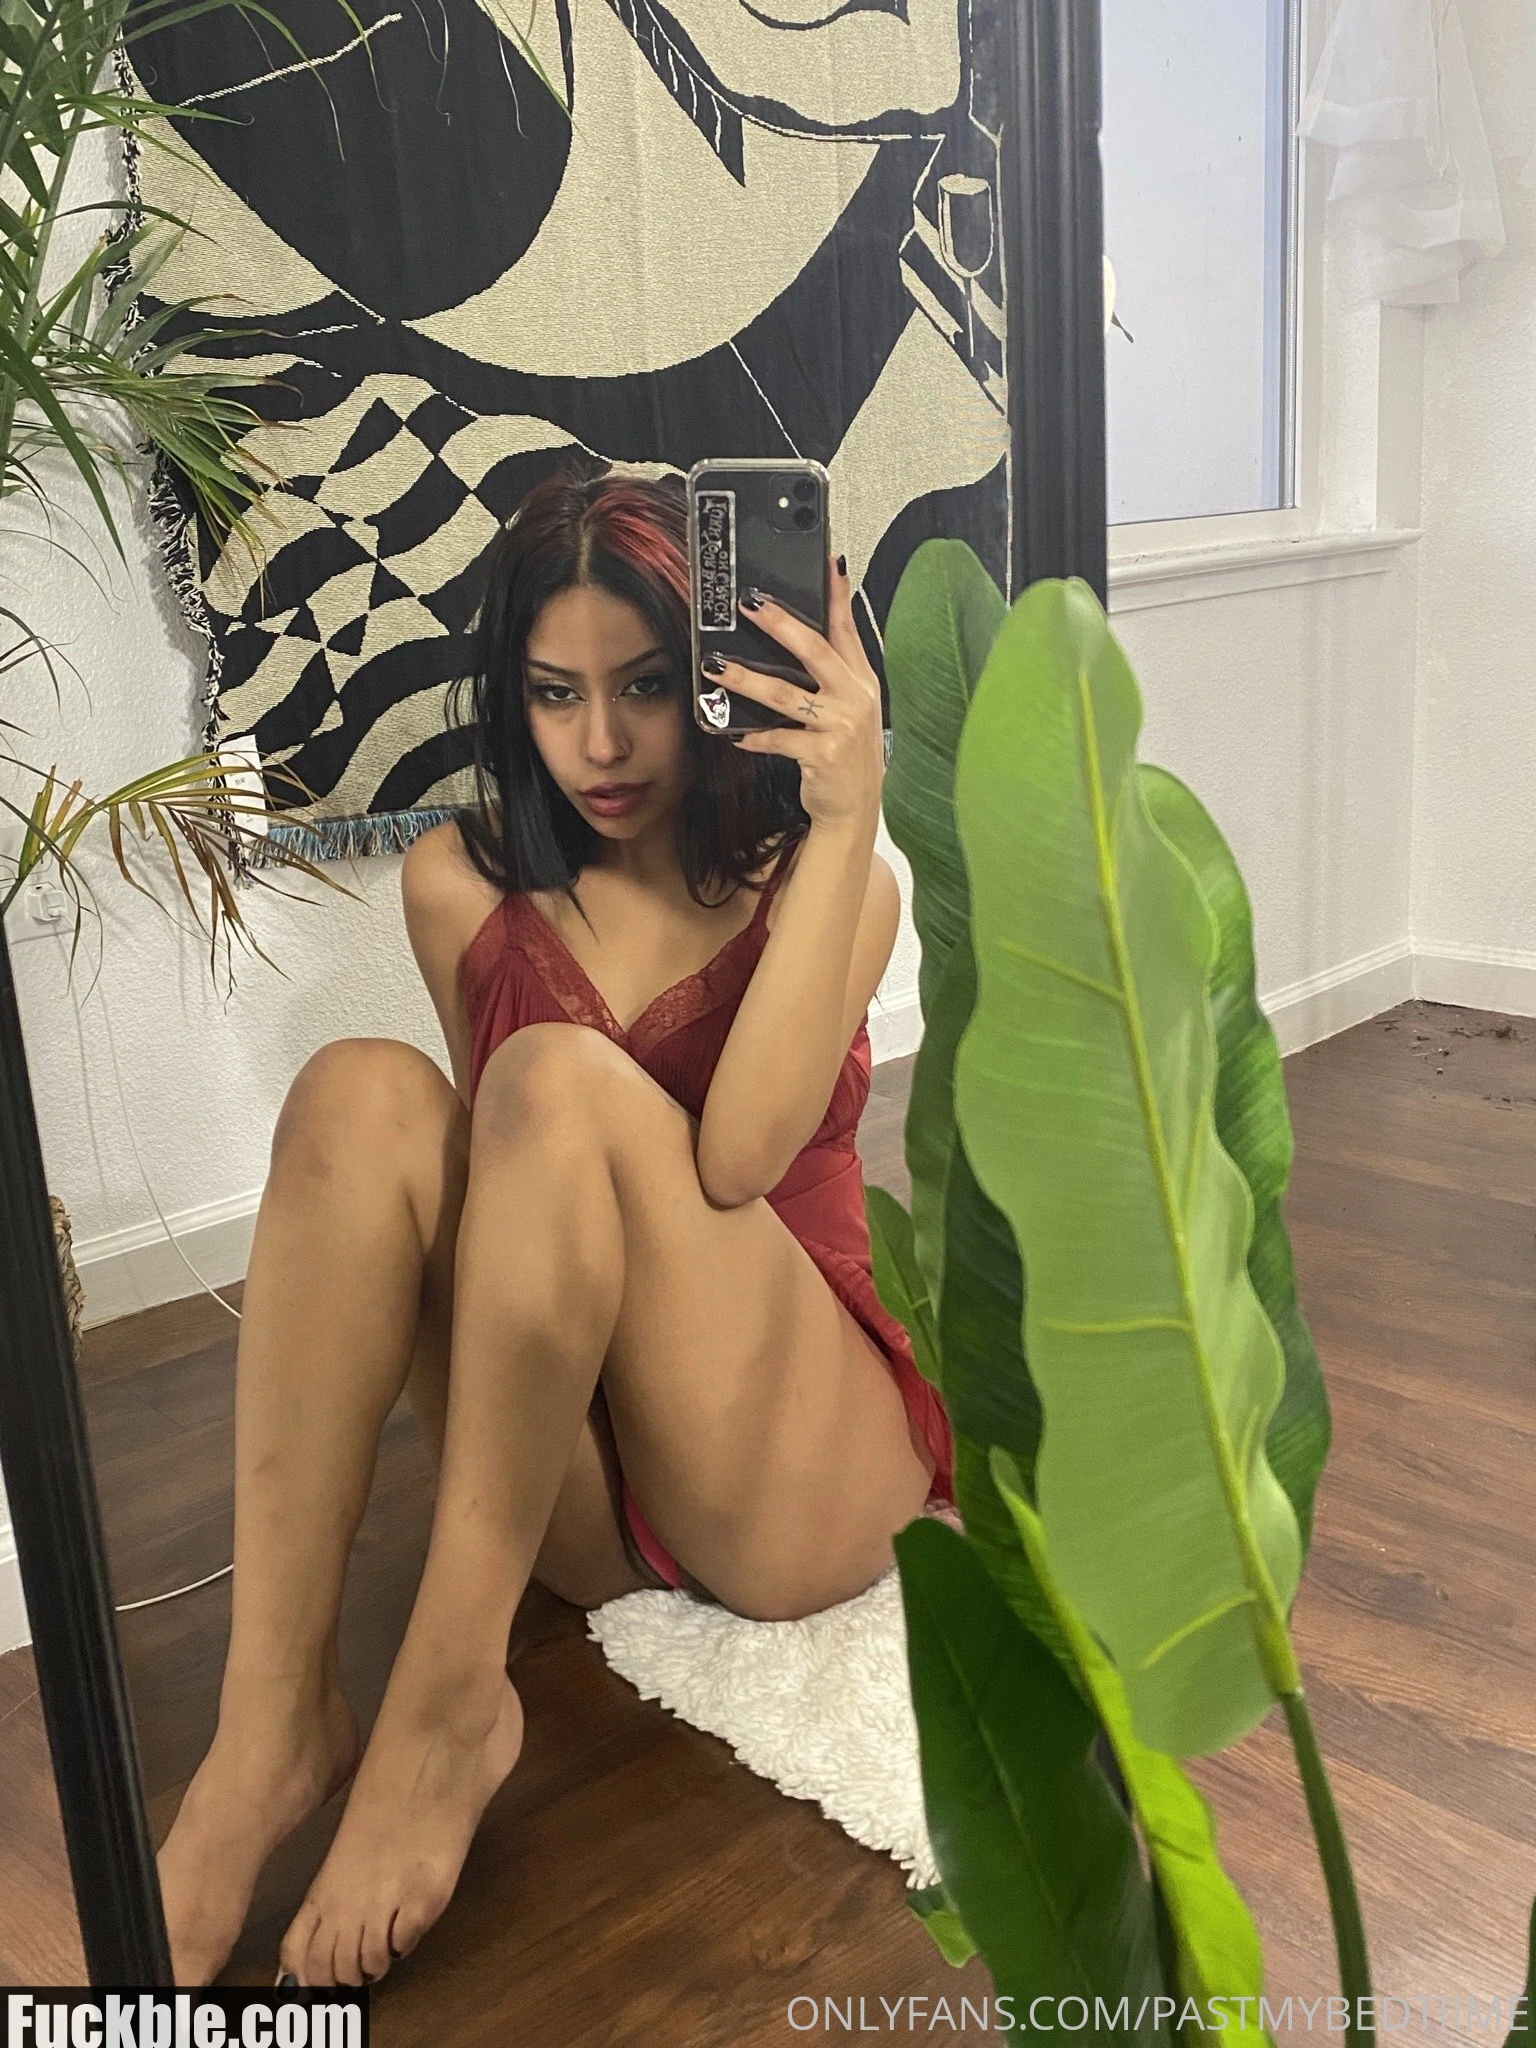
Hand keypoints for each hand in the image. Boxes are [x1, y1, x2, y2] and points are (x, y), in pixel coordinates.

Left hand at [704, 558, 884, 830]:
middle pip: (815, 651)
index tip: (826, 563)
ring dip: (746, 679)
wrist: (855, 809)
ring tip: (715, 666)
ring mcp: (841, 727)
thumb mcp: (849, 709)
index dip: (836, 596)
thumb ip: (832, 674)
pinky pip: (779, 738)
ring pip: (785, 694)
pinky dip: (754, 736)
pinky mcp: (823, 755)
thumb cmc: (846, 755)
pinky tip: (734, 733)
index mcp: (861, 681)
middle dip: (780, 624)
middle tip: (749, 604)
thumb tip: (799, 637)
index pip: (846, 629)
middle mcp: (855, 698)